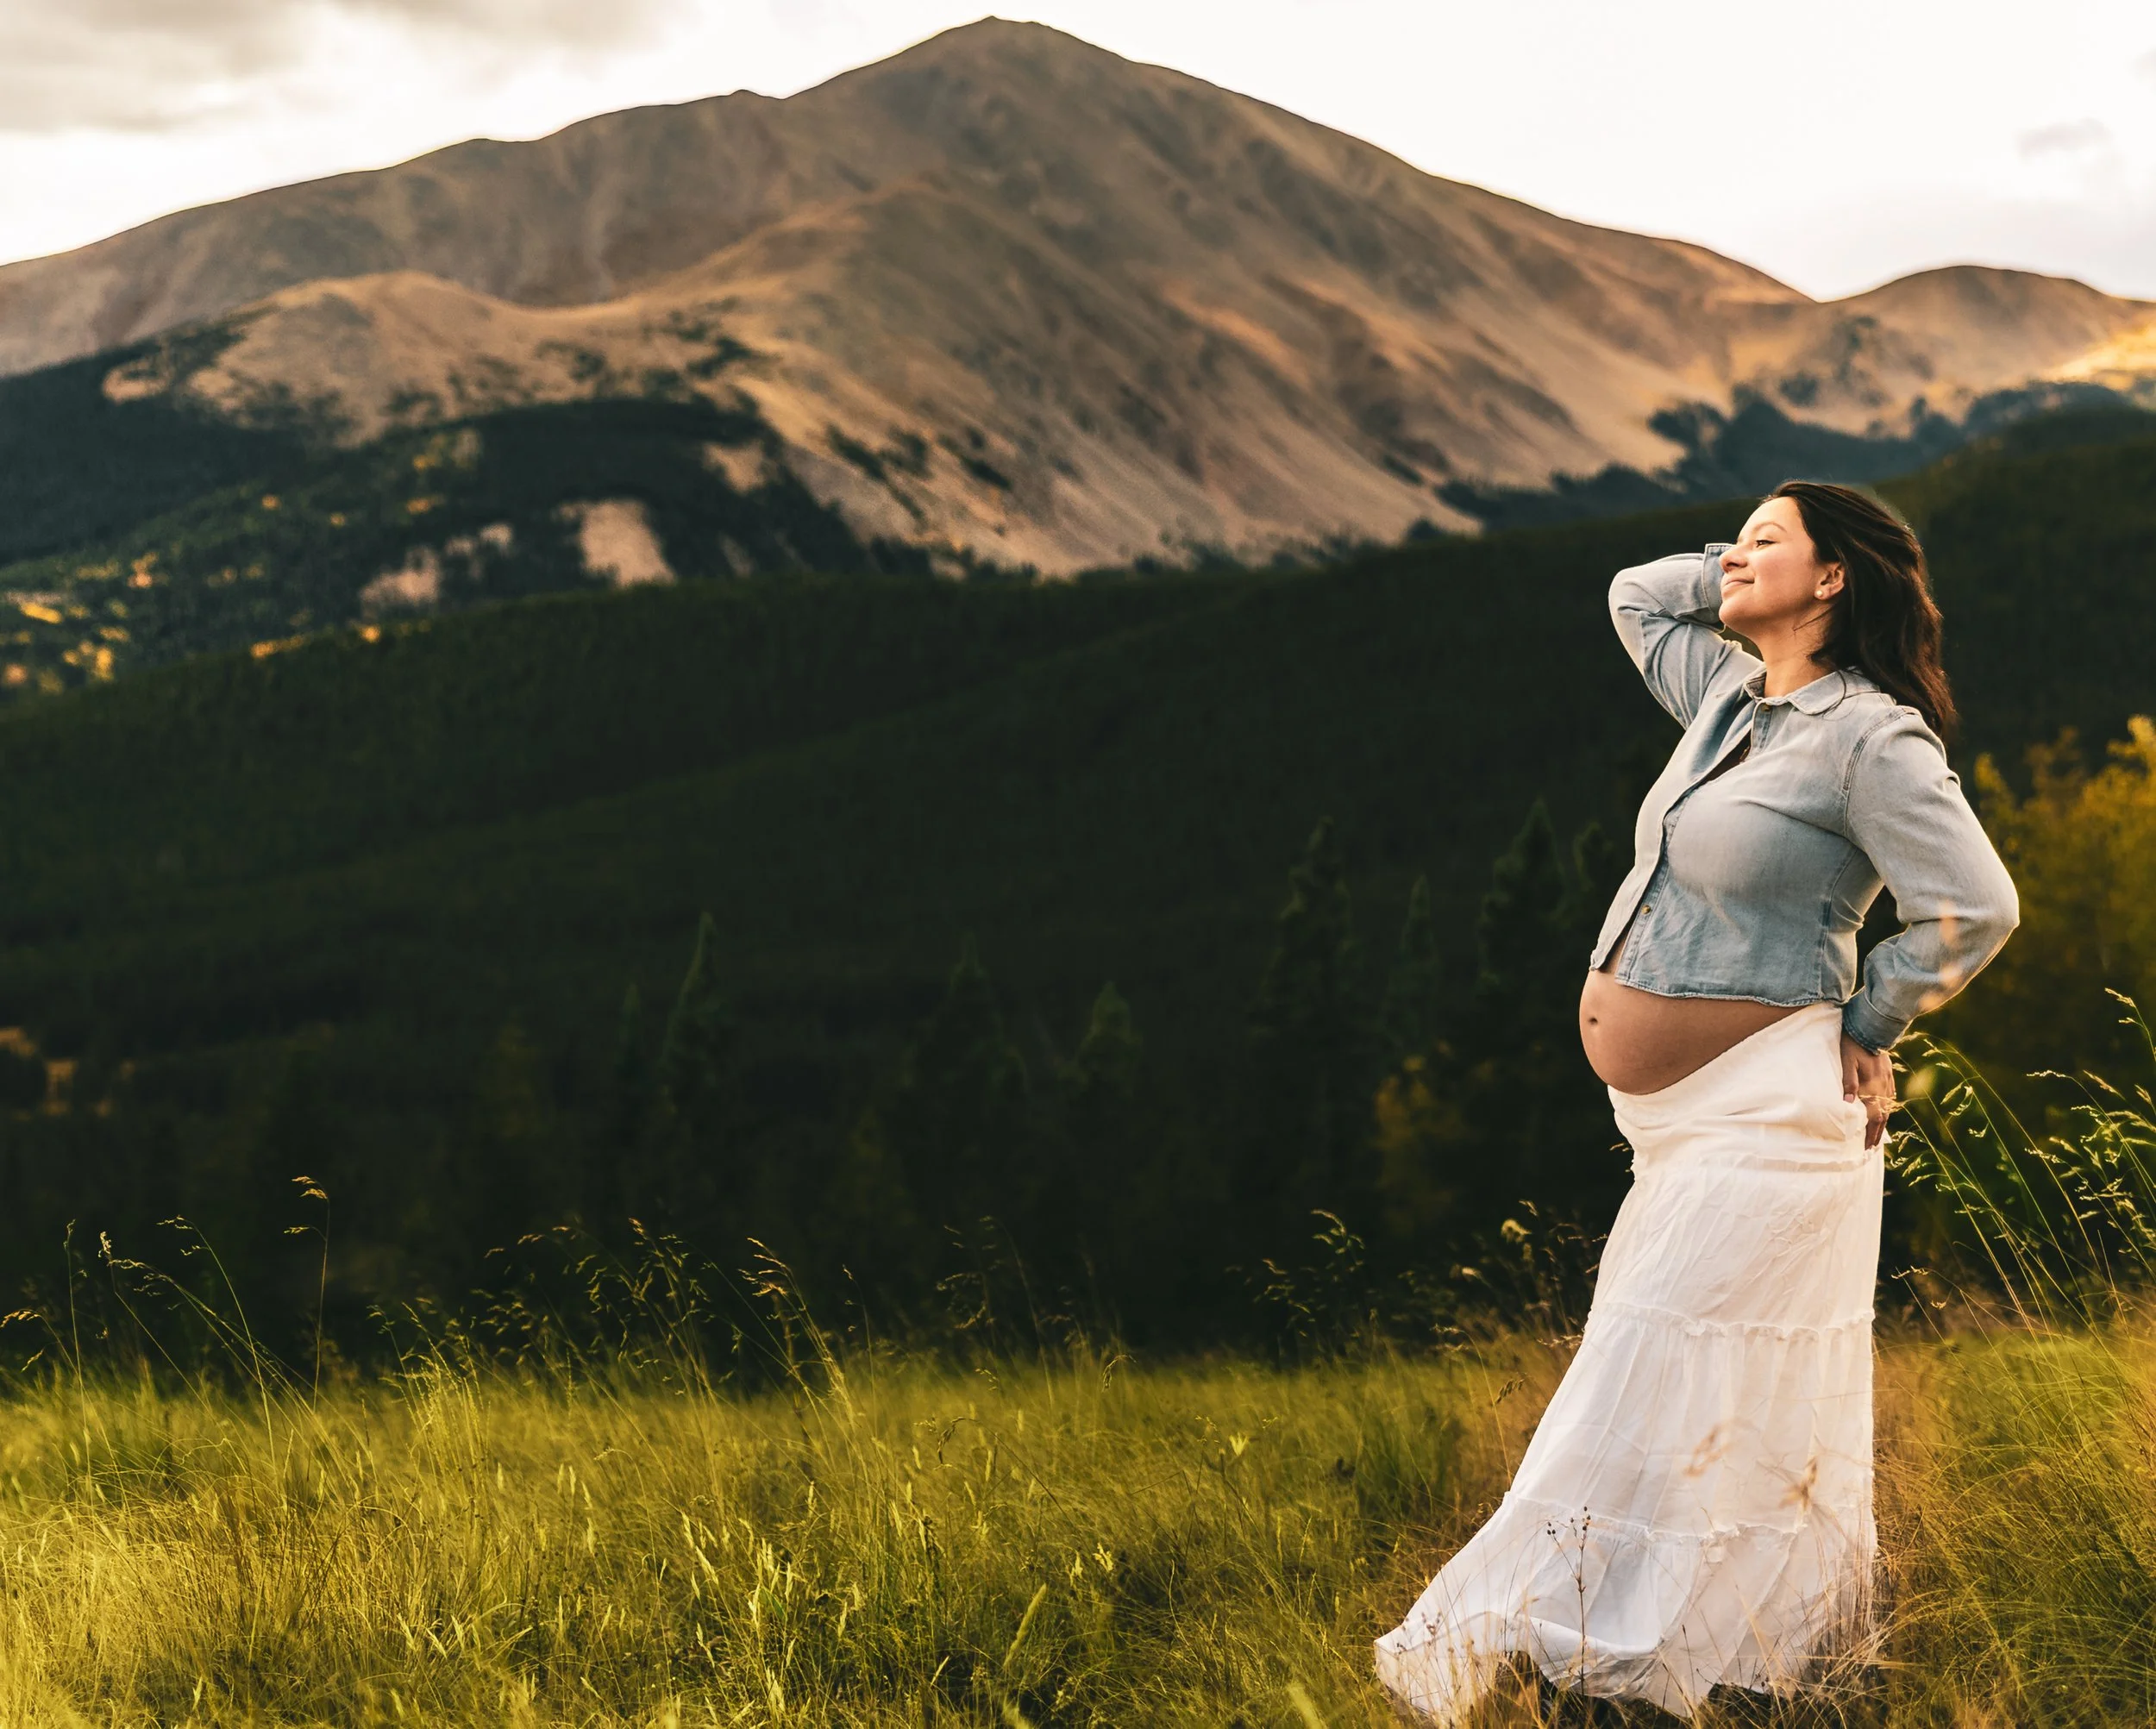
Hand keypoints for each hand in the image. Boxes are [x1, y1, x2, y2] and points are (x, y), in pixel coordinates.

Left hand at [1840, 1033, 1894, 1148]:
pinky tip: (1883, 1112)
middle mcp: (1883, 1086)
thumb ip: (1848, 1081)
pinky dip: (1886, 1108)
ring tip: (1877, 1135)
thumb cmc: (1853, 1044)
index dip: (1870, 1132)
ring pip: (1887, 1107)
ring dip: (1882, 1123)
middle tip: (1871, 1148)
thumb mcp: (1846, 1061)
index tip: (1867, 1146)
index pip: (1874, 1116)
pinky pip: (1890, 1096)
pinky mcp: (1888, 1074)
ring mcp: (1888, 1080)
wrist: (1871, 1026)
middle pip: (1882, 1116)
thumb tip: (1849, 1103)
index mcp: (1873, 1085)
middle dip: (1876, 1133)